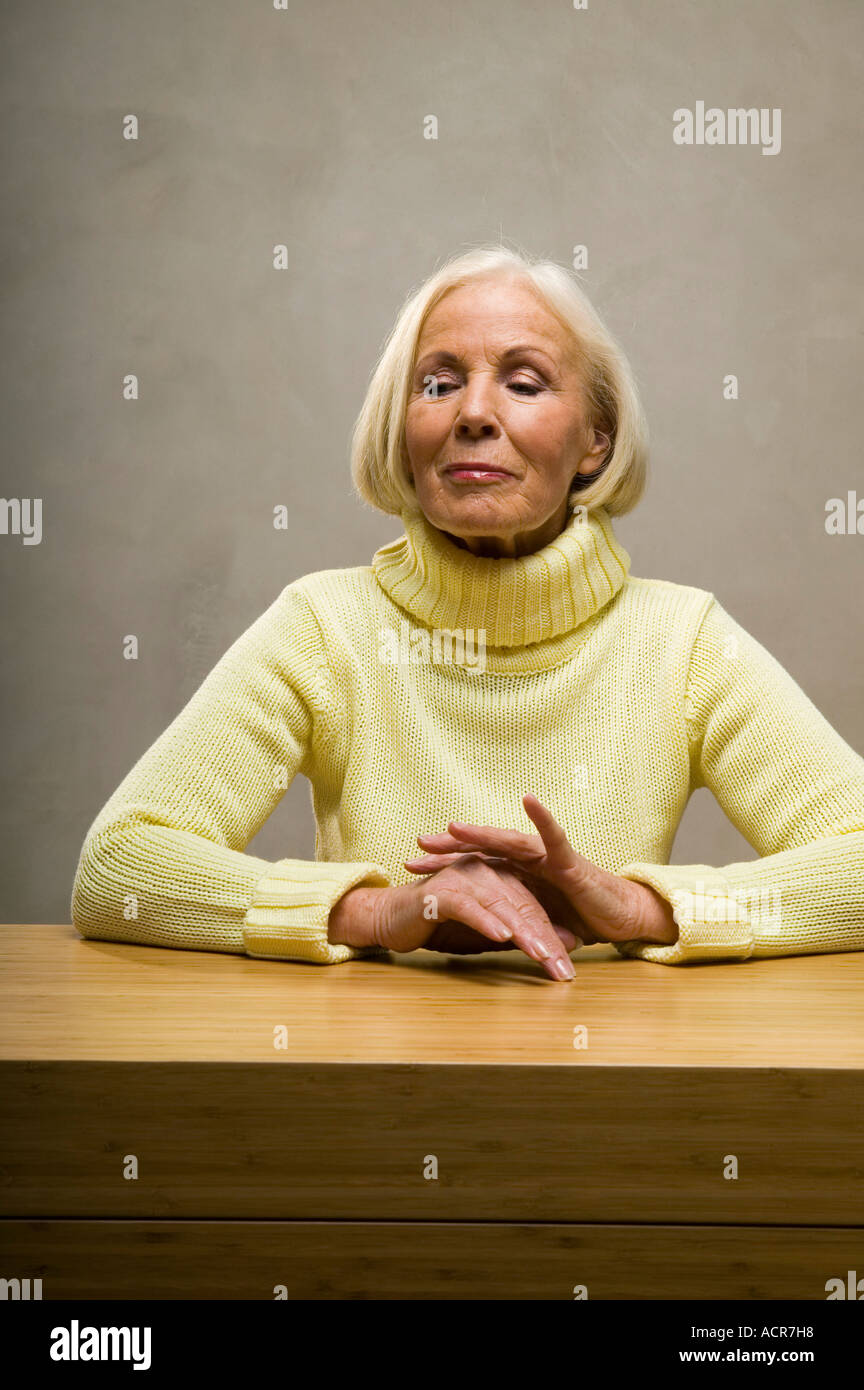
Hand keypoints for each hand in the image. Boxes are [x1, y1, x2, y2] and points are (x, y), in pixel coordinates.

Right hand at [329, 856, 580, 980]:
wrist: (391, 920)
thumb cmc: (440, 926)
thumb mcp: (487, 934)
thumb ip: (520, 937)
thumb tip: (560, 949)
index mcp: (498, 879)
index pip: (532, 910)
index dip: (552, 939)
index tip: (566, 970)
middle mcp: (484, 874)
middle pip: (522, 907)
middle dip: (544, 940)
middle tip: (562, 969)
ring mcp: (463, 880)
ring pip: (501, 906)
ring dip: (522, 932)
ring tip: (542, 955)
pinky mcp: (442, 892)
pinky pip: (469, 906)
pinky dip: (487, 921)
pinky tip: (503, 936)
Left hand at [404, 793, 678, 946]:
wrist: (619, 920)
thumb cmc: (579, 919)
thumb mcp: (534, 923)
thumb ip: (511, 921)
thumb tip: (479, 933)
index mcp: (517, 874)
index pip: (475, 865)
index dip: (444, 864)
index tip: (411, 866)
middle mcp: (528, 861)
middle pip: (483, 850)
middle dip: (450, 847)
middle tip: (417, 845)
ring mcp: (548, 858)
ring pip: (509, 841)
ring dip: (482, 833)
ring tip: (455, 826)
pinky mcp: (570, 862)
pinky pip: (555, 837)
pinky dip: (543, 818)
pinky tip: (529, 801)